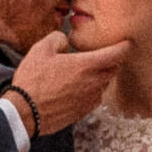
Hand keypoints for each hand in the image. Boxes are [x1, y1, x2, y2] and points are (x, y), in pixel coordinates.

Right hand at [9, 30, 127, 136]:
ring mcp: (89, 99)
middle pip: (113, 70)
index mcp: (85, 65)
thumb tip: (64, 41)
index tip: (126, 43)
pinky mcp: (82, 112)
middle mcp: (92, 83)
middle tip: (105, 55)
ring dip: (101, 77)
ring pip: (104, 85)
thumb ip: (57, 39)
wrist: (25, 112)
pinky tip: (78, 88)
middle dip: (112, 61)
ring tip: (87, 71)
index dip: (123, 46)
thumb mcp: (40, 49)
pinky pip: (94, 98)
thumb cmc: (33, 80)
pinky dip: (92, 91)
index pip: (116, 54)